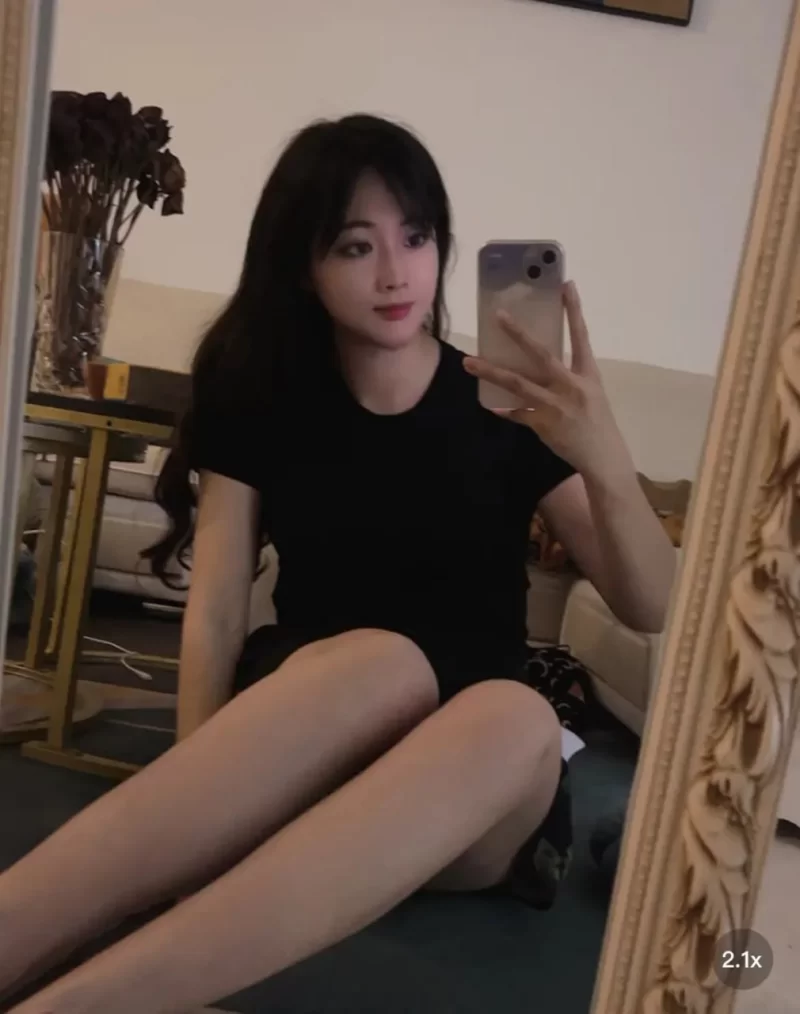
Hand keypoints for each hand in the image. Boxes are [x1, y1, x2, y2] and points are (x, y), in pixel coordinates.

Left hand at [464, 281, 632, 482]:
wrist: (604, 457)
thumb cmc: (598, 423)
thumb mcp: (592, 393)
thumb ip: (570, 377)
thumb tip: (544, 365)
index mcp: (587, 374)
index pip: (581, 336)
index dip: (574, 310)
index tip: (566, 284)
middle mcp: (571, 386)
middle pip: (541, 354)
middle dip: (519, 334)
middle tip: (498, 316)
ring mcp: (556, 405)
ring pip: (518, 384)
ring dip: (491, 371)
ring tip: (469, 362)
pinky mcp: (543, 424)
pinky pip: (518, 414)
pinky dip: (504, 410)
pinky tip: (490, 407)